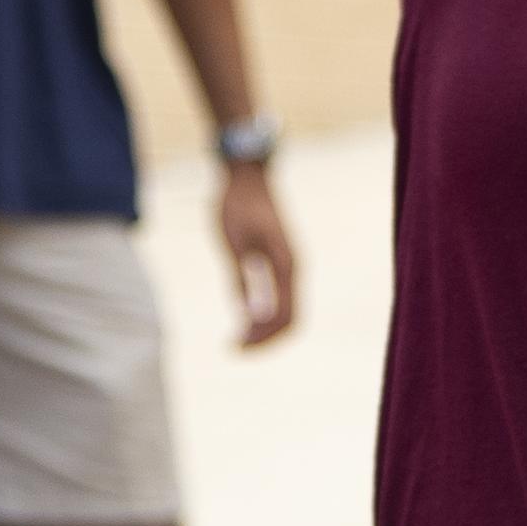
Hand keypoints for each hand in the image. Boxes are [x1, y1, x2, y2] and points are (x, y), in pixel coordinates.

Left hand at [219, 158, 298, 347]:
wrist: (245, 176)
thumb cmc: (237, 205)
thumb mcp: (234, 243)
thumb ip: (242, 278)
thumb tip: (251, 316)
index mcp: (286, 264)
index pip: (285, 315)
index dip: (263, 337)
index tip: (236, 347)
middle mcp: (292, 268)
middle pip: (290, 320)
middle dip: (265, 340)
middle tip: (234, 349)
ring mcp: (287, 266)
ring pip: (286, 311)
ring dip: (264, 330)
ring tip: (236, 341)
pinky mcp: (278, 263)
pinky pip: (279, 298)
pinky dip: (264, 315)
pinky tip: (243, 321)